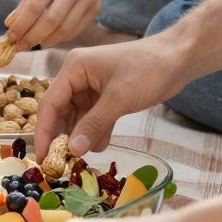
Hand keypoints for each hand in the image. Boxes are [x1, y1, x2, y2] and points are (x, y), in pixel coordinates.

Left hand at [0, 0, 108, 50]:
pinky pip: (76, 30)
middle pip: (50, 21)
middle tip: (20, 46)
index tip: (11, 36)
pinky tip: (49, 38)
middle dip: (32, 37)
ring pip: (64, 29)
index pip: (35, 6)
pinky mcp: (95, 9)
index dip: (21, 24)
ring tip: (33, 43)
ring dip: (46, 41)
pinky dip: (60, 38)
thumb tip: (11, 23)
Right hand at [31, 35, 176, 157]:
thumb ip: (94, 124)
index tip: (42, 159)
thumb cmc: (148, 69)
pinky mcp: (105, 96)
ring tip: (84, 156)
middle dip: (63, 136)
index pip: (50, 103)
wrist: (179, 58)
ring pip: (76, 118)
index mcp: (74, 68)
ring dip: (81, 136)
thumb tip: (72, 150)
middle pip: (60, 112)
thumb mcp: (119, 99)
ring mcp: (91, 87)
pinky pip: (93, 119)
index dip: (44, 132)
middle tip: (62, 163)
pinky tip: (101, 144)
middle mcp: (77, 76)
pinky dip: (95, 132)